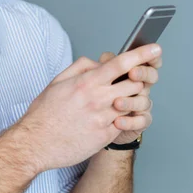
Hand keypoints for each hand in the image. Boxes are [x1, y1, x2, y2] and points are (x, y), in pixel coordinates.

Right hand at [15, 46, 160, 171]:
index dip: (141, 54)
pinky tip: (110, 117)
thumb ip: (81, 67)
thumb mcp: (58, 81)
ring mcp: (104, 119)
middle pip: (134, 84)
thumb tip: (98, 62)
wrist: (36, 143)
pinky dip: (122, 117)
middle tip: (135, 79)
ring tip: (119, 99)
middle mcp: (98, 99)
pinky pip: (123, 123)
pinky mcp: (105, 137)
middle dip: (138, 80)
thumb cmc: (44, 113)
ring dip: (131, 100)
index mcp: (87, 82)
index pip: (121, 64)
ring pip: (132, 104)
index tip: (155, 48)